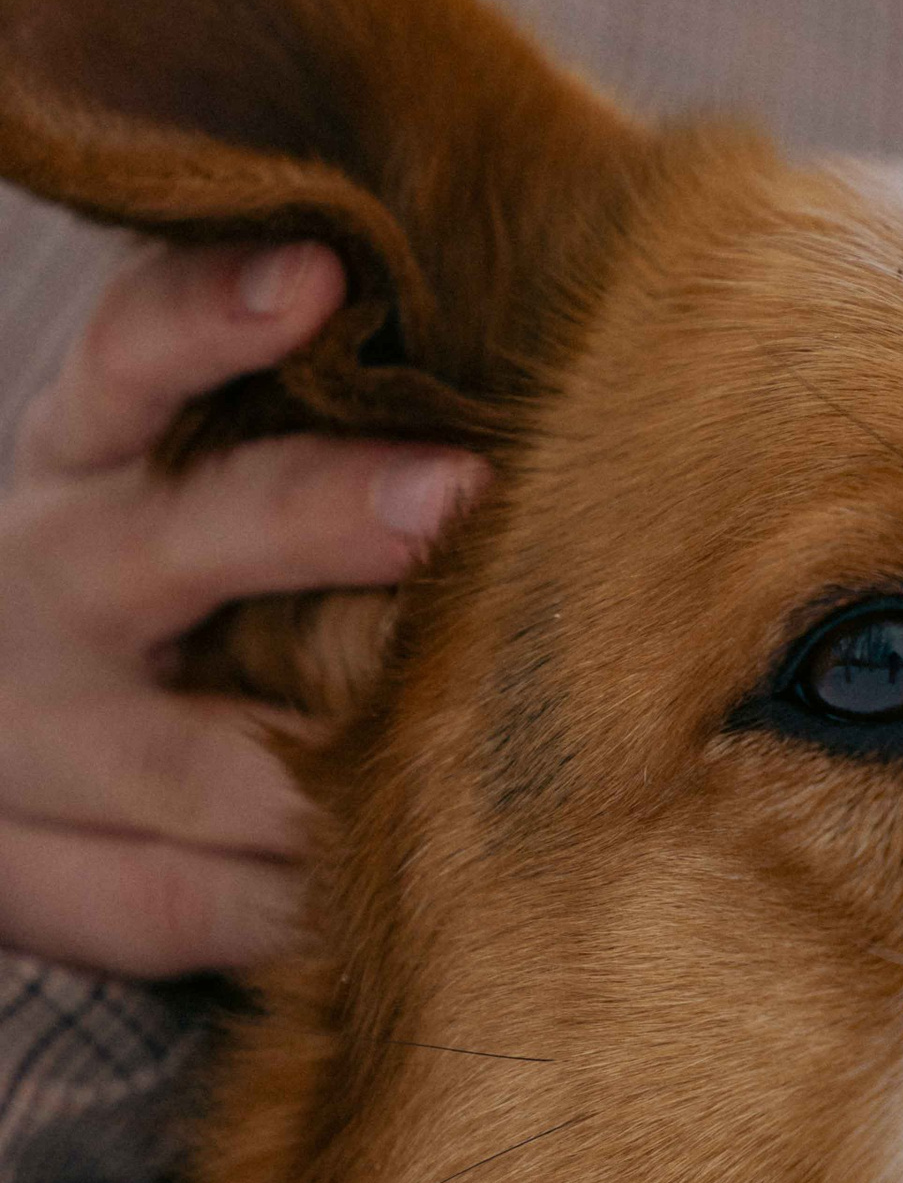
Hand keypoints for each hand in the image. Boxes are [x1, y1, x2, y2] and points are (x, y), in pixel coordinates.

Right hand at [0, 240, 485, 976]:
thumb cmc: (171, 567)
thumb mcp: (187, 465)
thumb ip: (321, 414)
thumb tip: (569, 355)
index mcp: (86, 452)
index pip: (135, 357)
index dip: (216, 314)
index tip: (320, 272)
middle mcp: (48, 581)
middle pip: (176, 545)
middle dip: (315, 520)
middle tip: (456, 491)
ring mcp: (33, 742)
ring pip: (190, 764)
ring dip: (333, 767)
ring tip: (468, 754)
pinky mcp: (36, 882)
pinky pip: (177, 908)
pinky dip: (294, 910)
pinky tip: (403, 898)